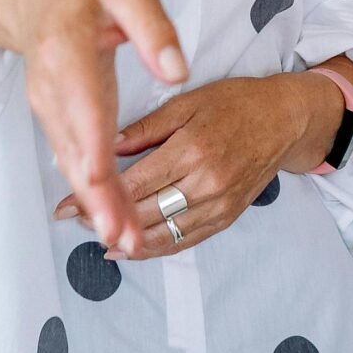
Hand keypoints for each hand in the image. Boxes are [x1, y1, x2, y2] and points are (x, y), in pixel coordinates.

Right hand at [17, 0, 185, 258]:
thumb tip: (176, 71)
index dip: (98, 158)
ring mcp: (48, 107)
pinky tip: (113, 215)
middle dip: (100, 200)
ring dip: (98, 204)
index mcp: (66, 54)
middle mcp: (51, 90)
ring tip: (128, 240)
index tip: (111, 192)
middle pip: (76, 153)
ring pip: (74, 164)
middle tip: (128, 240)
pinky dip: (93, 188)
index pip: (85, 114)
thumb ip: (151, 27)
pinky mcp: (54, 118)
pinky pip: (74, 159)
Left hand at [58, 69, 342, 256]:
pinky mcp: (226, 217)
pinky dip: (155, 249)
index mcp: (191, 149)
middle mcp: (205, 183)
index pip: (133, 183)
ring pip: (162, 234)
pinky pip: (184, 241)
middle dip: (103, 219)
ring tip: (94, 236)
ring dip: (124, 240)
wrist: (286, 121)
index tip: (66, 201)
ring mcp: (218, 205)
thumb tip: (104, 147)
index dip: (96, 195)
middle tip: (71, 219)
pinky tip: (130, 250)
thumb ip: (145, 129)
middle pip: (142, 212)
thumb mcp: (187, 102)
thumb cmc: (236, 103)